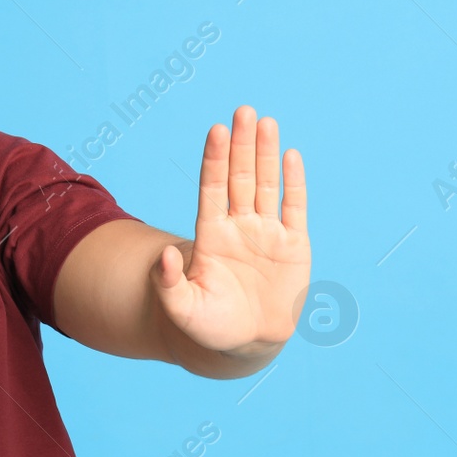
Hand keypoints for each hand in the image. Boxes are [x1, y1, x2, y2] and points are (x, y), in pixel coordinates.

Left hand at [153, 105, 310, 357]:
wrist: (244, 345)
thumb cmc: (208, 327)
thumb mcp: (182, 309)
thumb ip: (168, 284)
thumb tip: (163, 256)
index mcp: (211, 236)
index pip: (213, 189)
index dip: (215, 160)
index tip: (216, 131)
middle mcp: (239, 226)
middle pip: (240, 178)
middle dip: (242, 145)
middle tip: (243, 111)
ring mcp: (267, 233)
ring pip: (266, 185)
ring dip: (267, 154)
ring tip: (266, 121)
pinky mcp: (294, 246)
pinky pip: (294, 208)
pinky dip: (294, 183)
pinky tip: (291, 156)